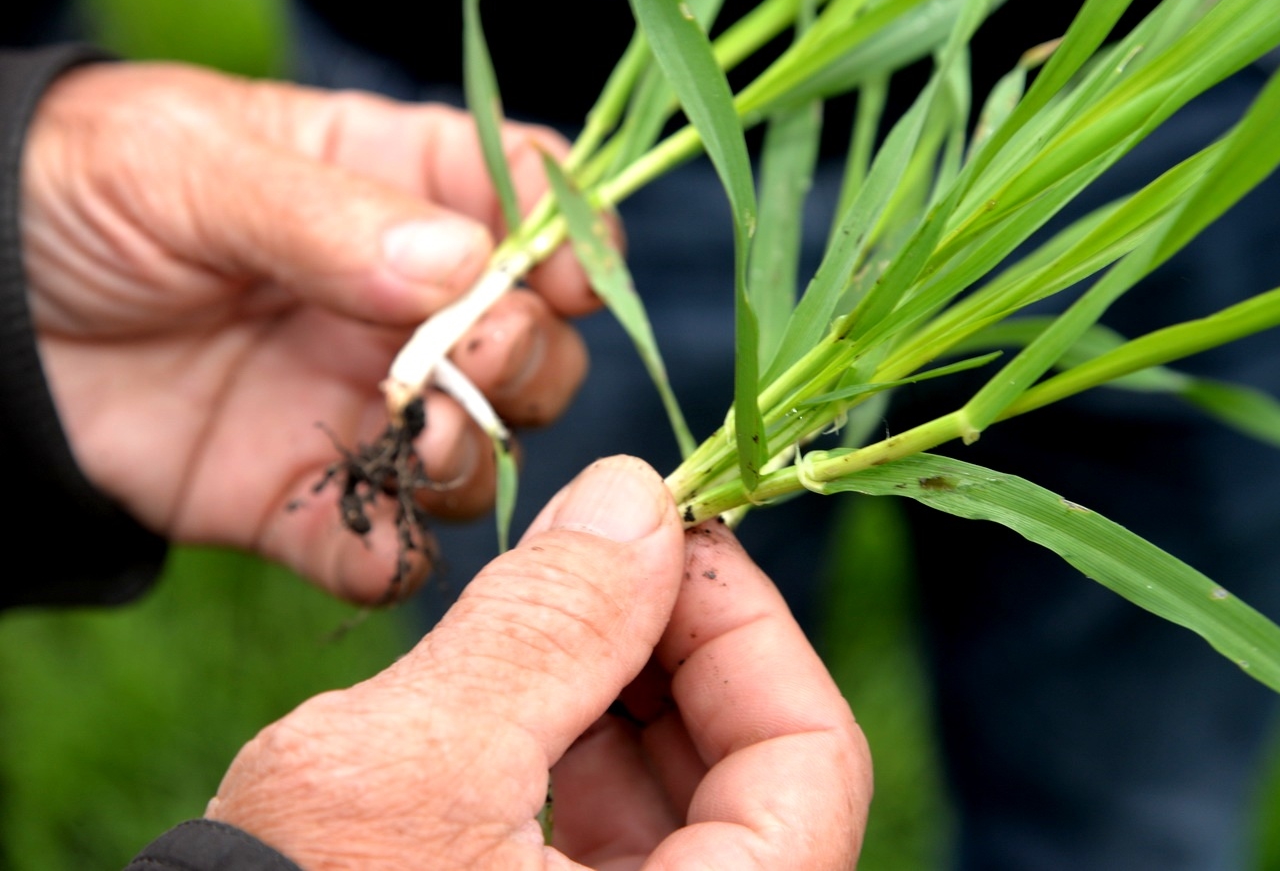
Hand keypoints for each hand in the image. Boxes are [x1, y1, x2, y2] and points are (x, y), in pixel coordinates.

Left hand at [22, 60, 599, 601]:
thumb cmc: (82, 192)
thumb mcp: (192, 168)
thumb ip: (327, 216)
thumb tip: (460, 268)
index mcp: (396, 190)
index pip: (529, 200)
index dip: (570, 238)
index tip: (568, 280)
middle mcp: (403, 306)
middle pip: (531, 337)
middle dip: (525, 354)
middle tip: (475, 357)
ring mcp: (361, 402)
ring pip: (483, 446)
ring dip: (478, 453)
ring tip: (426, 439)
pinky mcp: (306, 495)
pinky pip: (384, 543)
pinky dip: (398, 554)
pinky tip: (381, 539)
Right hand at [204, 456, 871, 868]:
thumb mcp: (415, 767)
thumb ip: (547, 623)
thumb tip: (634, 494)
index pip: (813, 757)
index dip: (743, 621)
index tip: (663, 533)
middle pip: (751, 774)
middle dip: (672, 644)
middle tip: (594, 554)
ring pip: (676, 806)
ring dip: (616, 689)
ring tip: (537, 614)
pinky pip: (604, 847)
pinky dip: (569, 753)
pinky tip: (507, 691)